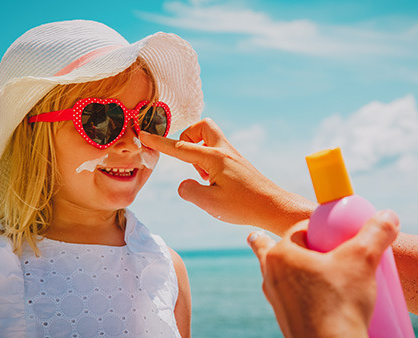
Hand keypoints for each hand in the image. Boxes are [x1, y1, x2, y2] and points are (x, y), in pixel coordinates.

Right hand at [139, 118, 314, 234]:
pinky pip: (217, 151)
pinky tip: (214, 182)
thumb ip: (189, 191)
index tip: (144, 134)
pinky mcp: (237, 163)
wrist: (273, 206)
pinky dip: (208, 160)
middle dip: (188, 137)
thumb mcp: (210, 203)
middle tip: (188, 160)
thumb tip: (184, 184)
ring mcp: (232, 155)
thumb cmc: (243, 205)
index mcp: (214, 158)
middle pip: (202, 126)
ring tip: (204, 177)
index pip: (180, 147)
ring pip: (210, 138)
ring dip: (199, 151)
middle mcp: (224, 151)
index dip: (159, 142)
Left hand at [248, 210, 399, 337]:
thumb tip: (389, 215)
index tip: (333, 231)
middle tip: (281, 238)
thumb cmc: (340, 304)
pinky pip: (287, 297)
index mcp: (281, 255)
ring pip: (279, 274)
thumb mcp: (363, 260)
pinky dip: (293, 291)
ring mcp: (276, 299)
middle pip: (280, 250)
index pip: (300, 229)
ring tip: (278, 261)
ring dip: (283, 267)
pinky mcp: (286, 319)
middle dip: (280, 243)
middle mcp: (272, 276)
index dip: (318, 226)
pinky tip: (303, 295)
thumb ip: (376, 233)